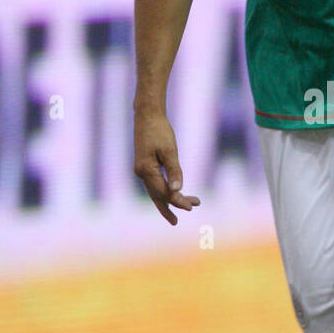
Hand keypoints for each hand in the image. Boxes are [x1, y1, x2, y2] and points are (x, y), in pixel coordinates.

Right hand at [133, 107, 199, 223]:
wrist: (147, 114)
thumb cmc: (160, 130)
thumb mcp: (170, 150)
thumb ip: (175, 171)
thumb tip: (177, 191)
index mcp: (146, 170)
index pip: (164, 192)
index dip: (178, 201)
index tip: (192, 206)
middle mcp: (141, 172)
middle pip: (157, 196)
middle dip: (172, 206)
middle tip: (183, 217)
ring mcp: (141, 169)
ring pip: (155, 191)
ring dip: (170, 199)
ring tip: (188, 206)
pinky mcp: (144, 165)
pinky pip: (154, 183)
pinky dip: (164, 191)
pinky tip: (173, 193)